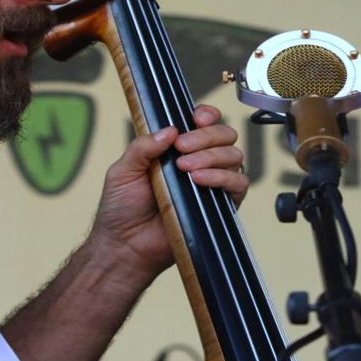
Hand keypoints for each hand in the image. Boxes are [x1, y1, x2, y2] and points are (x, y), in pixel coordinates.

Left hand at [93, 104, 248, 276]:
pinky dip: (222, 177)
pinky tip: (199, 180)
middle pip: (224, 135)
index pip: (204, 123)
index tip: (195, 118)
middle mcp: (199, 162)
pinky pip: (238, 184)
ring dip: (212, 156)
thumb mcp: (123, 170)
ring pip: (234, 156)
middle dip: (206, 136)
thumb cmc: (121, 209)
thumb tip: (170, 130)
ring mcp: (213, 184)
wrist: (126, 245)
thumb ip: (143, 147)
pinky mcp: (222, 206)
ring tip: (186, 169)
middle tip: (182, 148)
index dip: (207, 115)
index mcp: (177, 149)